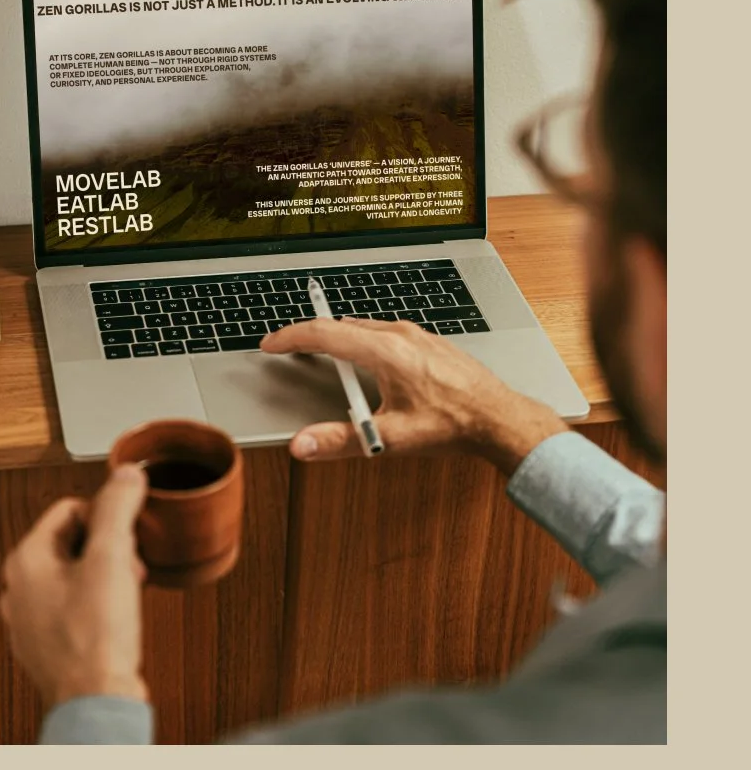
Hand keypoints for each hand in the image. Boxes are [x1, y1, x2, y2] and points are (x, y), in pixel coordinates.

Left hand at [0, 463, 150, 707]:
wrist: (96, 704)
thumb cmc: (96, 639)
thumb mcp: (112, 558)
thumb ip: (118, 509)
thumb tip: (127, 474)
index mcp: (24, 561)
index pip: (68, 511)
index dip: (105, 519)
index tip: (126, 538)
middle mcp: (17, 589)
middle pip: (69, 544)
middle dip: (106, 551)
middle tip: (128, 568)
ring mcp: (28, 622)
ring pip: (72, 578)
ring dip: (104, 579)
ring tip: (125, 595)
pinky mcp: (45, 647)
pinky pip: (72, 610)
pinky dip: (96, 609)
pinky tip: (115, 623)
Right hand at [260, 317, 565, 473]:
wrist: (499, 418)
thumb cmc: (452, 425)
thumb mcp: (392, 437)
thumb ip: (342, 440)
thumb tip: (304, 444)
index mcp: (386, 352)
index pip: (324, 334)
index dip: (291, 338)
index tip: (271, 344)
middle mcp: (399, 335)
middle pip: (340, 325)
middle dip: (309, 334)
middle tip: (287, 346)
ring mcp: (416, 334)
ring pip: (362, 326)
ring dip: (336, 335)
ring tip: (319, 348)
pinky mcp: (427, 340)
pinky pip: (383, 331)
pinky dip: (360, 338)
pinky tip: (363, 355)